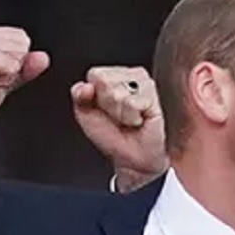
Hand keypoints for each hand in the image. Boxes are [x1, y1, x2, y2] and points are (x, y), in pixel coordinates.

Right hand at [0, 25, 49, 134]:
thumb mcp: (3, 80)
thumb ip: (24, 67)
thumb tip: (43, 57)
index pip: (20, 38)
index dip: (15, 61)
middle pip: (22, 42)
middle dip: (14, 66)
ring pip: (19, 52)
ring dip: (9, 73)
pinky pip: (12, 65)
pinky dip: (4, 79)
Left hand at [71, 66, 167, 192]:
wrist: (133, 159)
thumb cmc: (113, 137)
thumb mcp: (86, 117)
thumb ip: (79, 97)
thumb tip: (85, 87)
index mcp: (111, 77)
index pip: (96, 74)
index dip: (95, 96)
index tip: (103, 110)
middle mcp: (129, 76)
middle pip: (106, 81)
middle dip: (108, 105)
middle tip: (117, 117)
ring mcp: (144, 84)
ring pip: (119, 92)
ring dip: (120, 113)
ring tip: (128, 119)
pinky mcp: (155, 96)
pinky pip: (132, 103)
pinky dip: (131, 117)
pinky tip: (138, 121)